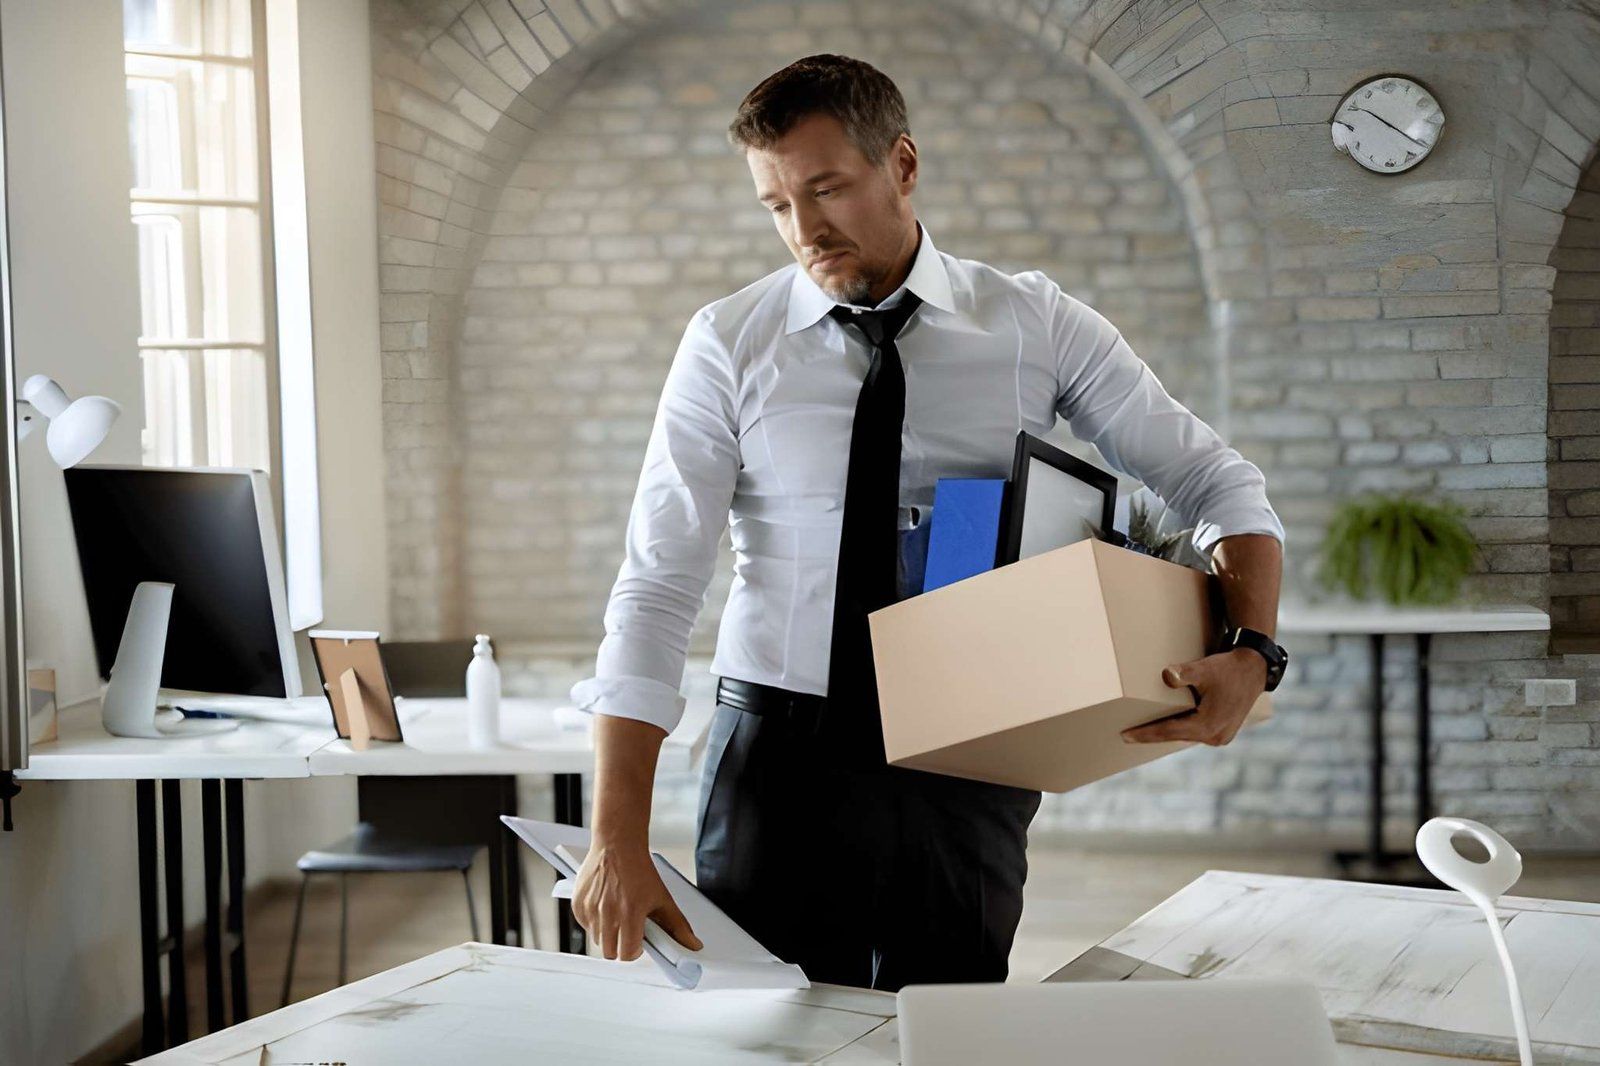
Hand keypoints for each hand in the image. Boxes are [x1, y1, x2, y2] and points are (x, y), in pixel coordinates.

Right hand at [572, 839, 701, 960]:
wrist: (618, 845)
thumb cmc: (638, 869)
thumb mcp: (662, 897)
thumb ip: (678, 926)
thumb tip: (692, 945)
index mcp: (630, 913)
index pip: (627, 954)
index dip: (634, 950)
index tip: (638, 942)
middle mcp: (607, 912)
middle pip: (610, 952)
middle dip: (620, 945)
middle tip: (628, 928)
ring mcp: (590, 908)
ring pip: (597, 940)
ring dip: (607, 933)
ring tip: (617, 914)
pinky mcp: (578, 903)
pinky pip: (585, 926)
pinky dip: (594, 922)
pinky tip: (605, 907)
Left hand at [1121, 648, 1266, 746]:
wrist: (1254, 669)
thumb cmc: (1228, 668)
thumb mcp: (1205, 669)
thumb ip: (1185, 674)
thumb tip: (1167, 675)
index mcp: (1209, 725)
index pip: (1169, 731)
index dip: (1145, 733)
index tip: (1124, 736)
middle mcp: (1215, 736)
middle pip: (1175, 736)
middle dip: (1152, 735)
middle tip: (1126, 735)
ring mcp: (1221, 736)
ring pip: (1185, 736)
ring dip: (1166, 733)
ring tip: (1141, 732)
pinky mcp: (1223, 731)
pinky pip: (1195, 733)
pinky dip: (1180, 729)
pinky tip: (1165, 725)